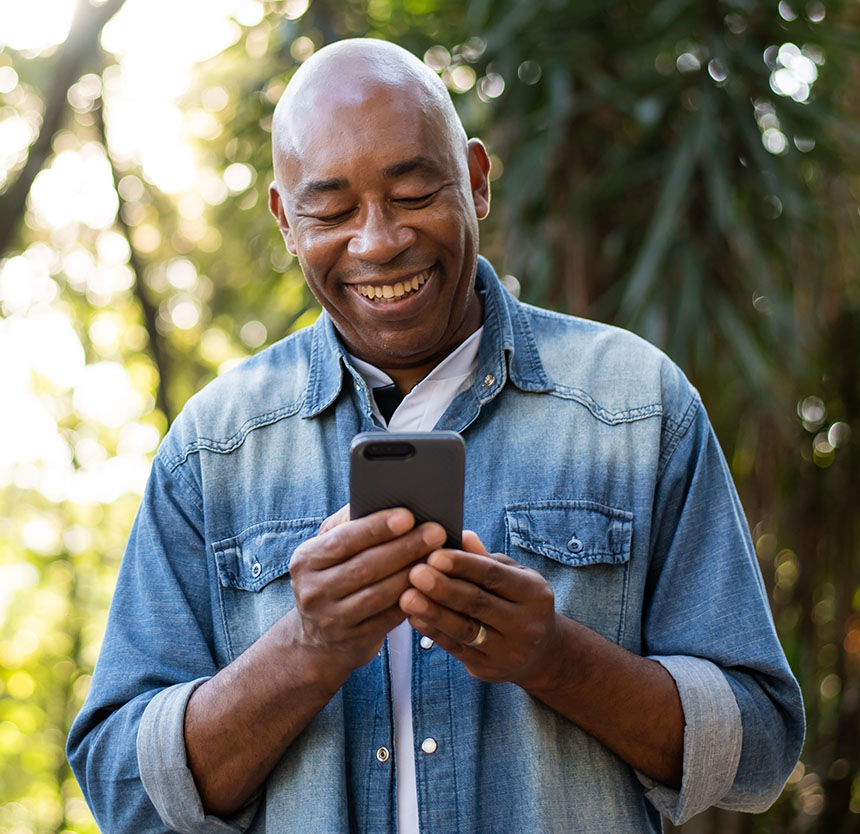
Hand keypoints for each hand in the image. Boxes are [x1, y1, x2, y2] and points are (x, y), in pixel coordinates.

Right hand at [288, 504, 446, 682]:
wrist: (319, 639)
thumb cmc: (333, 578)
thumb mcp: (327, 552)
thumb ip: (348, 525)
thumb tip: (380, 497)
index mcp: (306, 560)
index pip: (343, 539)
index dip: (376, 528)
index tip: (408, 515)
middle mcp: (313, 590)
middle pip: (365, 566)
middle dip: (404, 547)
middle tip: (436, 532)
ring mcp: (332, 619)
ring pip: (378, 594)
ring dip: (412, 573)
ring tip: (438, 557)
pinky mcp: (354, 639)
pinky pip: (388, 618)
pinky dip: (411, 599)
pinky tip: (431, 585)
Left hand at [399, 531, 561, 687]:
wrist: (541, 652)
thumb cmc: (518, 601)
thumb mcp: (513, 576)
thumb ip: (485, 559)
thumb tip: (461, 535)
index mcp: (535, 593)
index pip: (494, 576)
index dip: (463, 565)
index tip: (434, 554)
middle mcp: (526, 624)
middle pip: (479, 603)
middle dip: (444, 588)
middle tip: (415, 573)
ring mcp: (508, 651)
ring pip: (465, 629)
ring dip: (433, 612)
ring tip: (406, 597)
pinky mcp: (488, 669)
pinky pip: (456, 648)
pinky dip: (433, 631)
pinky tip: (414, 617)